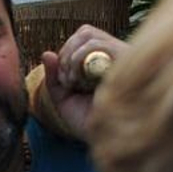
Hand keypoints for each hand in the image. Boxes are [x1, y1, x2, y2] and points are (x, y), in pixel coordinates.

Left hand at [39, 25, 126, 141]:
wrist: (107, 140)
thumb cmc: (90, 121)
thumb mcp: (64, 99)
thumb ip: (54, 78)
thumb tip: (47, 53)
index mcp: (102, 61)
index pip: (82, 37)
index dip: (66, 51)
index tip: (63, 78)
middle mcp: (114, 55)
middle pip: (86, 32)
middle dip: (67, 52)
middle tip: (66, 78)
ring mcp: (122, 56)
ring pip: (90, 36)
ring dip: (72, 57)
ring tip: (74, 81)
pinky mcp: (126, 60)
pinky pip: (99, 45)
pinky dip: (80, 58)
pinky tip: (81, 80)